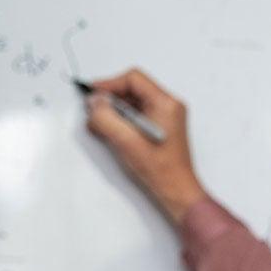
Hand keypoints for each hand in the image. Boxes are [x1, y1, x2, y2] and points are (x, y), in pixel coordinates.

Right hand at [84, 67, 205, 224]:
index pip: (134, 79)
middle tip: (94, 111)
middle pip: (132, 89)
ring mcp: (165, 117)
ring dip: (114, 112)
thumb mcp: (126, 141)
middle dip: (110, 99)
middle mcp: (168, 107)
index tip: (93, 95)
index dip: (109, 84)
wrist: (177, 191)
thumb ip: (106, 118)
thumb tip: (94, 102)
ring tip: (101, 126)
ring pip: (133, 103)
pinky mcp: (160, 128)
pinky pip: (137, 115)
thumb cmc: (162, 170)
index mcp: (166, 104)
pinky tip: (112, 133)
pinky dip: (122, 121)